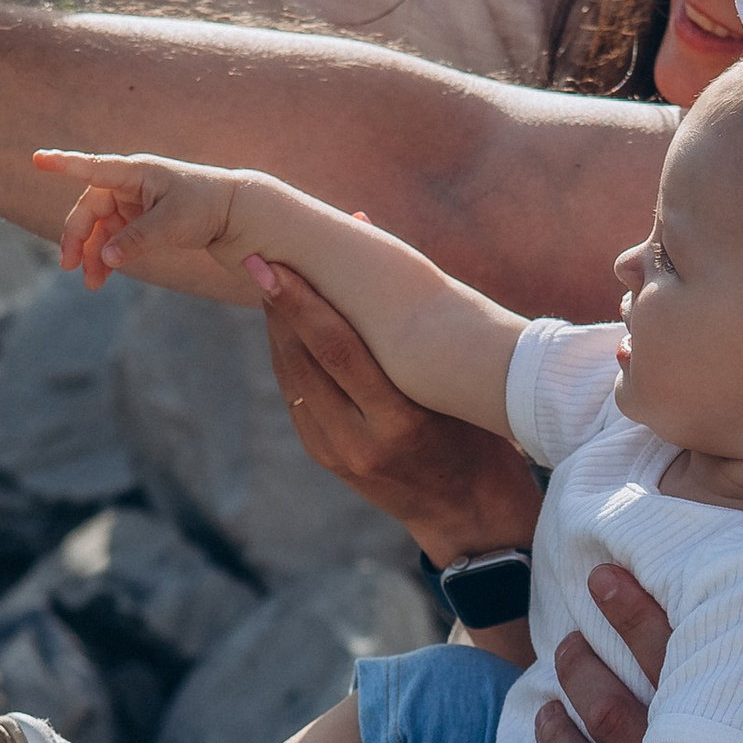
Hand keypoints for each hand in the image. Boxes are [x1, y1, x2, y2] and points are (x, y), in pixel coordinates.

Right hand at [33, 147, 268, 300]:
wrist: (232, 212)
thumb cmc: (205, 206)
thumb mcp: (172, 224)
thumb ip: (136, 240)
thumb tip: (104, 258)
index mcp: (136, 172)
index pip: (93, 167)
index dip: (64, 164)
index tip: (37, 159)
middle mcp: (128, 183)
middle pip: (90, 209)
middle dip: (78, 238)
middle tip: (70, 267)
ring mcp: (131, 201)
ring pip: (99, 228)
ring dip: (92, 254)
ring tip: (91, 283)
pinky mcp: (137, 218)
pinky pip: (112, 238)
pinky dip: (106, 256)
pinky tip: (102, 276)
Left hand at [258, 261, 543, 563]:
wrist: (469, 514)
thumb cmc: (479, 430)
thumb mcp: (455, 382)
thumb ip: (411, 318)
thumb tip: (368, 229)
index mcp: (401, 422)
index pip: (338, 352)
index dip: (300, 304)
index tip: (273, 265)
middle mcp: (361, 442)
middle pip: (303, 362)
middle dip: (279, 307)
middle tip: (262, 258)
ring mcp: (338, 454)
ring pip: (292, 378)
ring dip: (278, 328)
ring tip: (270, 280)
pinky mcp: (325, 458)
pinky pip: (297, 395)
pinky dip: (290, 355)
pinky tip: (287, 324)